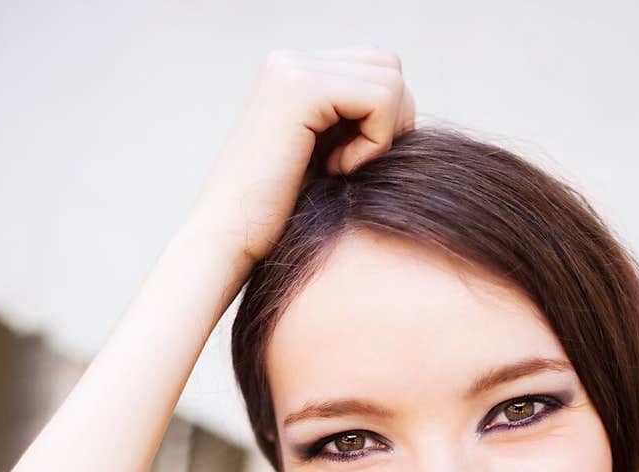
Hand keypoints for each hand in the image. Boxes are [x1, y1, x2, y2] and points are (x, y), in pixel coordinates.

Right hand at [186, 43, 415, 267]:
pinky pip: (381, 99)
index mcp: (296, 75)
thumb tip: (409, 107)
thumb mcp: (326, 164)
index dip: (385, 121)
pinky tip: (337, 171)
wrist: (228, 243)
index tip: (352, 165)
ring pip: (391, 79)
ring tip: (341, 170)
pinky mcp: (300, 87)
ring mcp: (293, 68)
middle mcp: (292, 61)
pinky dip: (374, 143)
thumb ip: (355, 127)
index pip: (377, 70)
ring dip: (382, 136)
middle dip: (392, 123)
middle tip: (355, 168)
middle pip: (389, 66)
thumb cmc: (278, 223)